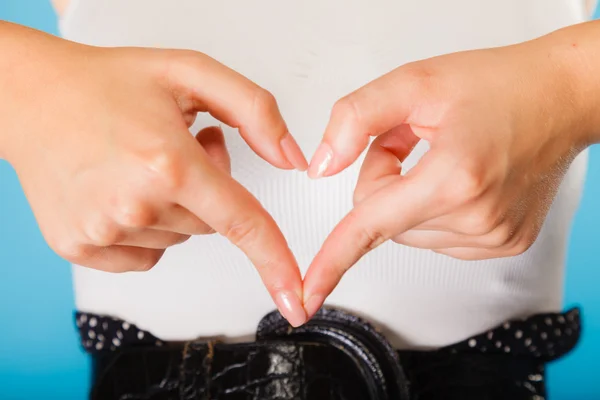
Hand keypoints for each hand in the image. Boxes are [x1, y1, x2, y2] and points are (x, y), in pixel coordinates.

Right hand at [0, 23, 307, 325]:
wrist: (31, 98)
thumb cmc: (106, 83)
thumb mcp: (190, 72)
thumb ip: (254, 111)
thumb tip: (290, 159)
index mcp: (168, 163)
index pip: (241, 223)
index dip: (275, 262)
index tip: (295, 298)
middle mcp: (134, 204)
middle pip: (210, 224)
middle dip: (206, 190)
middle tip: (172, 148)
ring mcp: (103, 232)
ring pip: (179, 237)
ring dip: (173, 206)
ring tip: (141, 163)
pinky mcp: (79, 248)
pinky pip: (146, 254)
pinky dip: (146, 228)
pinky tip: (121, 191)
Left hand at [303, 31, 590, 316]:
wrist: (560, 98)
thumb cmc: (498, 85)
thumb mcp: (414, 82)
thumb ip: (356, 119)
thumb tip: (322, 166)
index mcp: (454, 176)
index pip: (372, 225)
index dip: (333, 260)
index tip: (308, 295)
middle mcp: (477, 216)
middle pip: (382, 220)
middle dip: (382, 181)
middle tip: (411, 141)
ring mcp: (493, 236)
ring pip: (405, 231)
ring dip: (407, 195)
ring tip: (440, 156)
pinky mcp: (502, 244)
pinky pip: (436, 238)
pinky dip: (432, 209)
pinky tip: (457, 177)